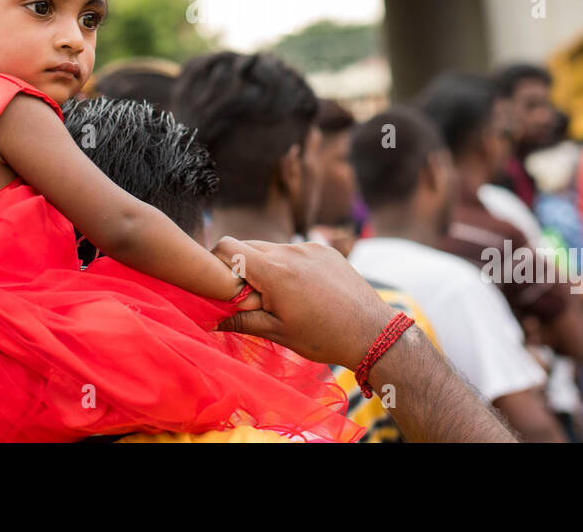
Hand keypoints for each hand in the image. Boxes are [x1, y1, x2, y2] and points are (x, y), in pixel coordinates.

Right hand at [209, 236, 393, 367]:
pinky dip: (288, 264)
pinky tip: (301, 290)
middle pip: (247, 245)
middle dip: (240, 267)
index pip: (227, 247)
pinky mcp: (324, 249)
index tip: (221, 285)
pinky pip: (294, 250)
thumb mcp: (278, 333)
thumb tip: (209, 319)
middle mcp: (290, 251)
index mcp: (274, 272)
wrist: (372, 333)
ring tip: (278, 296)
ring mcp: (309, 247)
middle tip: (249, 296)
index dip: (216, 263)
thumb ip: (241, 320)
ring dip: (265, 266)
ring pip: (271, 248)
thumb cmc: (323, 337)